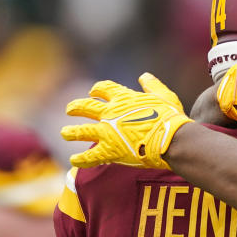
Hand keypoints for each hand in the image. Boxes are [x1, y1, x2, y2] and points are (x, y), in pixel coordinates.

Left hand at [61, 73, 192, 168]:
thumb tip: (144, 76)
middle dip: (76, 107)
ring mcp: (108, 132)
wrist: (171, 139)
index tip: (92, 92)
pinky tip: (74, 160)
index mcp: (123, 98)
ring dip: (72, 132)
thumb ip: (153, 86)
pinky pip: (90, 156)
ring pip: (82, 131)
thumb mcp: (164, 96)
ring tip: (65, 133)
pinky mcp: (109, 150)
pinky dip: (81, 159)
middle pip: (86, 107)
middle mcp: (111, 113)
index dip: (97, 90)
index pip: (104, 89)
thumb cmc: (170, 118)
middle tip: (69, 110)